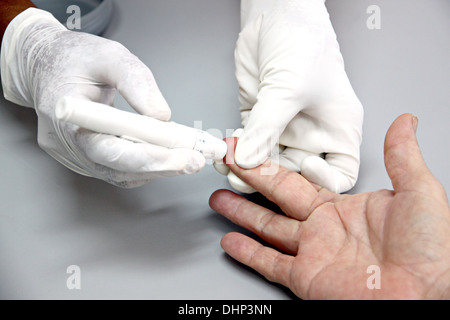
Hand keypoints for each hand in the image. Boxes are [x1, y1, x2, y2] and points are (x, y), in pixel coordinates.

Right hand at [1, 8, 204, 187]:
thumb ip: (137, 82)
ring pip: (119, 174)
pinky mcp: (82, 158)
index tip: (184, 155)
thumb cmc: (74, 58)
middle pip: (118, 168)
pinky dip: (143, 166)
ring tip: (188, 157)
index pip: (109, 148)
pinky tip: (164, 157)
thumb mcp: (110, 55)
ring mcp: (72, 154)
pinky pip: (116, 170)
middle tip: (196, 160)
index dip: (149, 156)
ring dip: (156, 168)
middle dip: (162, 166)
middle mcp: (66, 142)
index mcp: (67, 113)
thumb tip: (162, 117)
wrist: (47, 64)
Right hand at [210, 114, 449, 298]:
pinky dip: (249, 253)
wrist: (430, 294)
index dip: (274, 164)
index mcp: (342, 207)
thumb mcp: (418, 192)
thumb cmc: (431, 248)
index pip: (298, 180)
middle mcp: (323, 228)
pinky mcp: (307, 279)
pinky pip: (270, 263)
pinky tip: (231, 241)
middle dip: (249, 180)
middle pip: (275, 199)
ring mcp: (313, 253)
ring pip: (267, 228)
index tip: (254, 149)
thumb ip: (402, 156)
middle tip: (227, 165)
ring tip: (219, 199)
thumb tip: (404, 122)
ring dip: (241, 214)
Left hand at [215, 0, 362, 193]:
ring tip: (230, 163)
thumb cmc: (302, 40)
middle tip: (248, 174)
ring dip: (248, 168)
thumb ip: (267, 128)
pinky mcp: (260, 120)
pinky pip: (249, 145)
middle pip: (296, 173)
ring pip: (268, 163)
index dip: (324, 180)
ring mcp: (285, 128)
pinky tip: (226, 150)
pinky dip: (236, 151)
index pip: (340, 173)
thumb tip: (247, 161)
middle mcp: (313, 133)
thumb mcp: (289, 88)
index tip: (302, 168)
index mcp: (338, 128)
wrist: (275, 14)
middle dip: (272, 178)